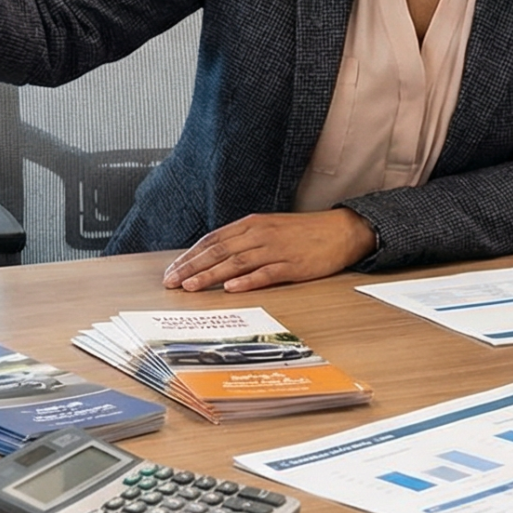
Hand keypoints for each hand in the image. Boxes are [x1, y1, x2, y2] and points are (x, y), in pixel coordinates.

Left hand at [162, 210, 376, 292]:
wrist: (341, 230)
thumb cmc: (303, 233)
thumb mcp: (269, 229)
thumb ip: (243, 241)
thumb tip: (215, 257)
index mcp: (252, 224)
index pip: (213, 240)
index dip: (190, 255)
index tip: (172, 270)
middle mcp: (260, 234)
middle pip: (218, 250)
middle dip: (192, 267)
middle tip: (172, 282)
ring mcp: (276, 250)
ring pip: (236, 262)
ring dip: (210, 275)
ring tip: (191, 287)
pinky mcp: (293, 266)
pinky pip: (266, 273)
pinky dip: (247, 281)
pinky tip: (231, 288)